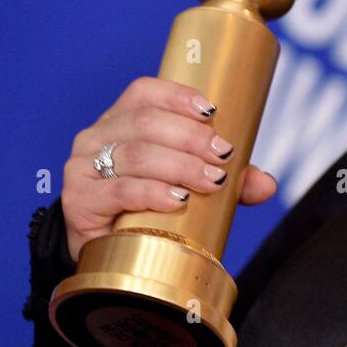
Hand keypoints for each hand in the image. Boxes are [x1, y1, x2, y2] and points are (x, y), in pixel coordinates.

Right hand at [59, 76, 277, 262]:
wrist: (106, 254)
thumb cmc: (146, 210)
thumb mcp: (190, 187)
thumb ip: (229, 182)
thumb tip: (267, 184)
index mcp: (121, 121)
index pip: (145, 92)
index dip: (179, 96)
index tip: (213, 112)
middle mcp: (97, 137)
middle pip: (147, 123)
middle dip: (192, 138)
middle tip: (223, 157)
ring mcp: (82, 167)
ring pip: (138, 154)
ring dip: (181, 166)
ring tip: (210, 181)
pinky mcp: (79, 200)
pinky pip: (120, 190)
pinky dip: (153, 193)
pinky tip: (177, 199)